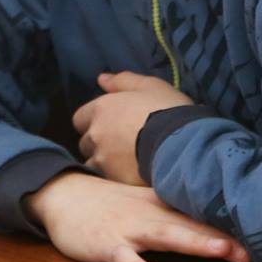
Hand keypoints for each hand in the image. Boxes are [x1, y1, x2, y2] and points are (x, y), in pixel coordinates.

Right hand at [26, 173, 247, 261]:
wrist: (63, 197)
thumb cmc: (109, 206)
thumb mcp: (145, 203)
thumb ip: (176, 213)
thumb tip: (212, 225)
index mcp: (160, 207)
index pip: (199, 217)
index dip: (228, 228)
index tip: (261, 239)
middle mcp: (149, 215)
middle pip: (190, 227)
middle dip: (221, 239)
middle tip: (251, 252)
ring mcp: (127, 230)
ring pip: (164, 237)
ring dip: (193, 243)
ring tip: (220, 251)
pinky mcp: (105, 245)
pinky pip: (123, 259)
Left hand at [72, 71, 192, 184]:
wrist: (182, 144)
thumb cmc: (167, 109)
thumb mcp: (149, 86)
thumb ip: (122, 81)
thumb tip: (101, 79)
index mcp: (101, 109)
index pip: (79, 118)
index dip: (93, 121)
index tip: (110, 124)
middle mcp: (96, 135)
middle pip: (85, 143)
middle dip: (97, 144)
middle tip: (120, 144)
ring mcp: (103, 161)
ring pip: (94, 164)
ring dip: (105, 163)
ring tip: (126, 163)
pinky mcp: (114, 181)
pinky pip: (108, 181)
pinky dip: (116, 178)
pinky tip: (131, 175)